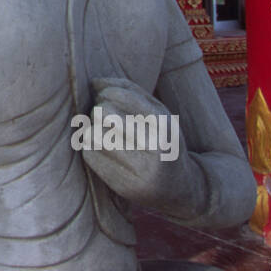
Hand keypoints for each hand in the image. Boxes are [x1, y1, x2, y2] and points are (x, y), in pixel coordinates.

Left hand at [78, 74, 198, 209]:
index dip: (105, 93)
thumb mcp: (157, 113)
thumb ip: (130, 92)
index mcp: (164, 122)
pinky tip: (104, 152)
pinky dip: (91, 149)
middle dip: (98, 111)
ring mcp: (141, 168)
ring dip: (92, 131)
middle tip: (103, 118)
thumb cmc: (162, 142)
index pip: (119, 95)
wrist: (180, 188)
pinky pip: (90, 155)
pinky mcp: (125, 186)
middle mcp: (156, 145)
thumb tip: (94, 82)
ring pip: (94, 134)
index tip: (105, 98)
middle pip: (103, 112)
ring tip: (103, 134)